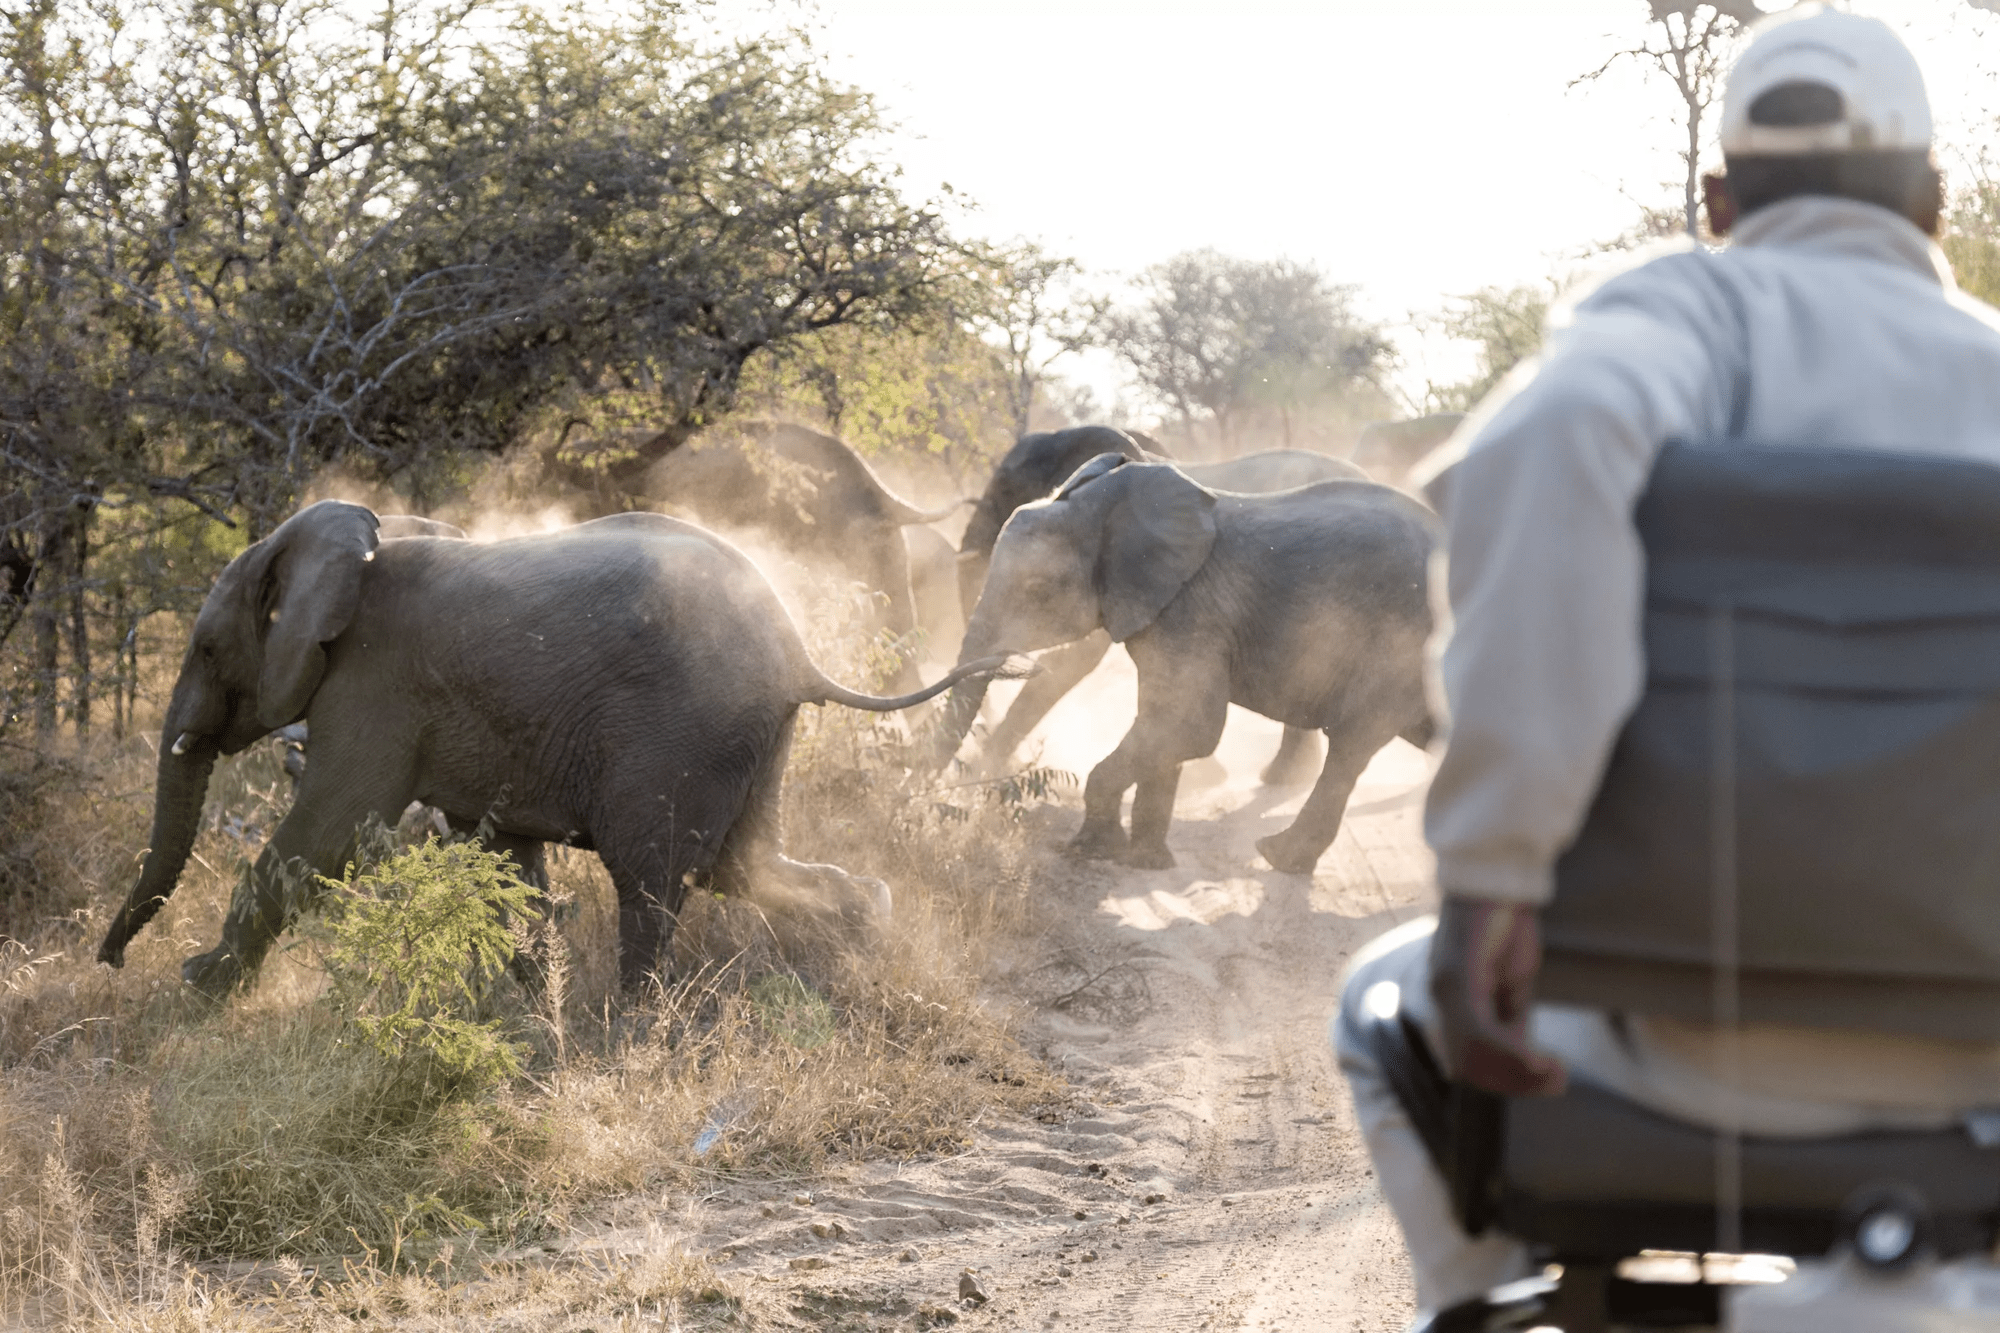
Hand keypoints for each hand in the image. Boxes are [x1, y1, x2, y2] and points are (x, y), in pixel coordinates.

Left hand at [1428, 895, 1566, 1096]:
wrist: (1499, 881)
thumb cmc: (1505, 924)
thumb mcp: (1512, 978)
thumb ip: (1510, 1013)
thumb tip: (1520, 1054)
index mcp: (1450, 999)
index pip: (1467, 1057)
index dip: (1505, 1078)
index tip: (1546, 1078)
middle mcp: (1440, 997)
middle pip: (1467, 1063)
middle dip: (1514, 1081)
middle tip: (1556, 1081)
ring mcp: (1446, 988)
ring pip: (1474, 1052)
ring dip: (1517, 1072)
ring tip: (1554, 1073)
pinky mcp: (1459, 977)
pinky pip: (1480, 1030)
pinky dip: (1511, 1052)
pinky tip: (1539, 1059)